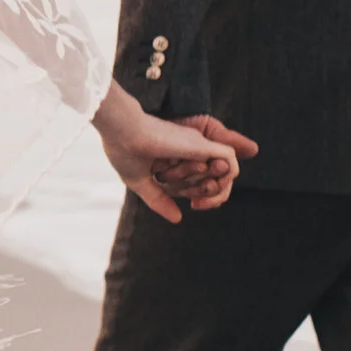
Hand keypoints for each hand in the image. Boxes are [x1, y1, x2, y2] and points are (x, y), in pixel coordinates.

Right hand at [93, 83, 246, 224]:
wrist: (120, 130)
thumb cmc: (123, 152)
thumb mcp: (140, 181)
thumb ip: (159, 200)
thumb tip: (177, 219)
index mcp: (176, 156)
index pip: (200, 179)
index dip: (202, 195)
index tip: (194, 206)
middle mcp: (190, 149)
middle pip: (215, 176)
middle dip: (213, 195)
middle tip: (198, 205)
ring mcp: (197, 145)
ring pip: (224, 171)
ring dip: (216, 189)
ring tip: (198, 198)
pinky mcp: (203, 144)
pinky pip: (230, 165)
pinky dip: (225, 179)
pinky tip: (208, 189)